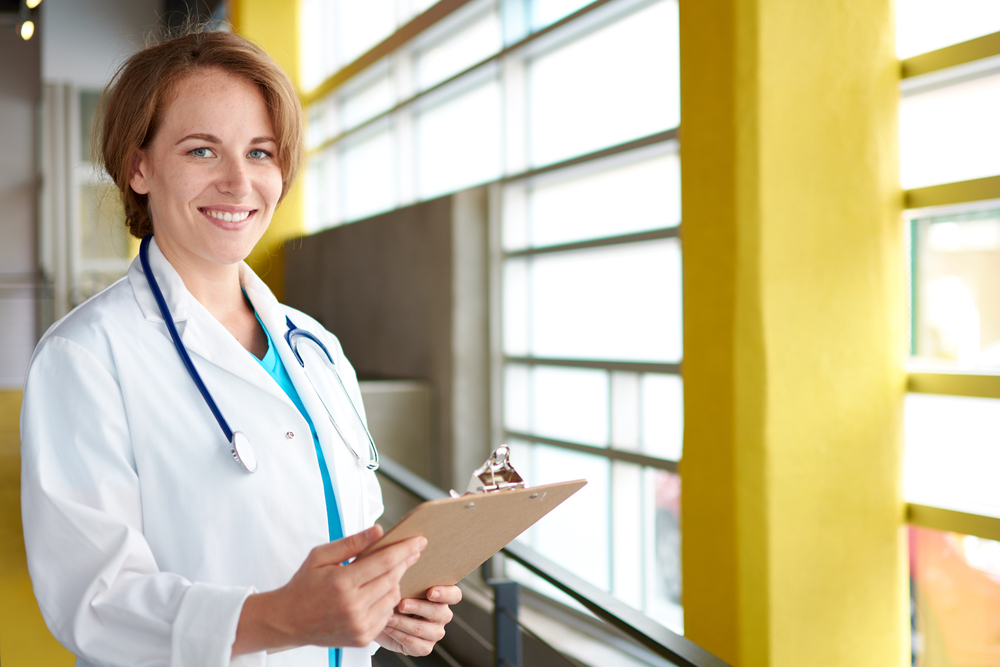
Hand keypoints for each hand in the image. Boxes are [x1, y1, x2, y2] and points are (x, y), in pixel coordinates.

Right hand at [233, 525, 425, 654]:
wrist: (288, 621)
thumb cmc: (303, 585)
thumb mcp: (320, 556)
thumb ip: (352, 543)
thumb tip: (378, 530)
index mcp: (341, 583)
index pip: (384, 562)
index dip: (405, 549)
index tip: (419, 541)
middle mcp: (352, 607)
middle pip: (393, 579)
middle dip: (404, 563)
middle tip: (410, 552)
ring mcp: (358, 625)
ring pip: (393, 598)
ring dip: (395, 582)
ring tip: (388, 572)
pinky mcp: (362, 638)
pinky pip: (386, 615)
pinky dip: (387, 602)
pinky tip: (378, 593)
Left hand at [376, 585, 462, 655]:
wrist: (381, 618)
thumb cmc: (395, 596)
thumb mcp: (403, 584)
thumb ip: (409, 577)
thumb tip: (404, 565)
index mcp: (443, 597)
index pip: (454, 595)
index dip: (445, 594)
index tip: (430, 592)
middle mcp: (443, 615)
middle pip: (437, 612)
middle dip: (417, 607)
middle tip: (401, 604)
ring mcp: (435, 633)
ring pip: (422, 628)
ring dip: (402, 622)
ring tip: (388, 616)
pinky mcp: (424, 648)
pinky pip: (413, 643)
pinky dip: (398, 634)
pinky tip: (388, 628)